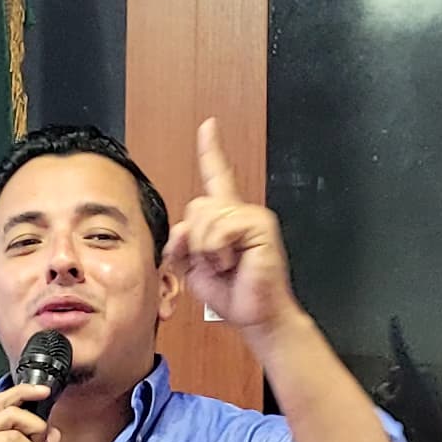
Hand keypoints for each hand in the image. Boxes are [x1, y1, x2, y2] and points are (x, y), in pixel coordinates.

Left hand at [170, 117, 297, 336]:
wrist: (255, 315)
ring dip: (206, 249)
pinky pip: (221, 228)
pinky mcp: (260, 226)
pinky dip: (218, 251)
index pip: (217, 176)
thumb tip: (181, 232)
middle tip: (214, 262)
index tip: (209, 126)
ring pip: (206, 217)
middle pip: (197, 206)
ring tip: (226, 264)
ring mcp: (252, 217)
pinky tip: (233, 262)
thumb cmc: (231, 293)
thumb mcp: (194, 266)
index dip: (212, 150)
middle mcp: (240, 213)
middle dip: (194, 240)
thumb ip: (184, 241)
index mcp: (226, 219)